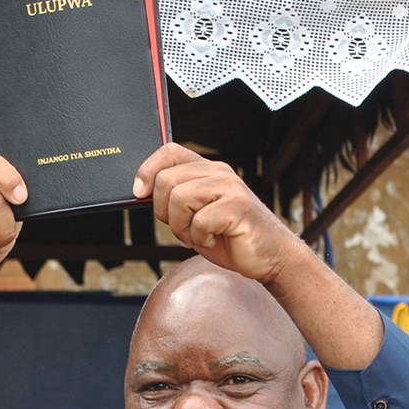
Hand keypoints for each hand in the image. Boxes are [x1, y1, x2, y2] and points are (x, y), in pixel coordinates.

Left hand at [134, 143, 296, 283]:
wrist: (269, 256)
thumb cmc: (229, 237)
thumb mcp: (195, 215)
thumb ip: (174, 200)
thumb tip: (141, 193)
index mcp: (207, 170)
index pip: (169, 152)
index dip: (147, 170)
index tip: (139, 193)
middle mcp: (219, 172)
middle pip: (166, 180)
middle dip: (164, 212)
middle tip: (182, 229)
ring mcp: (230, 188)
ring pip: (179, 199)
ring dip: (181, 227)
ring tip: (197, 236)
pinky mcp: (238, 207)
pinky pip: (200, 221)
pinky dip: (201, 238)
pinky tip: (214, 240)